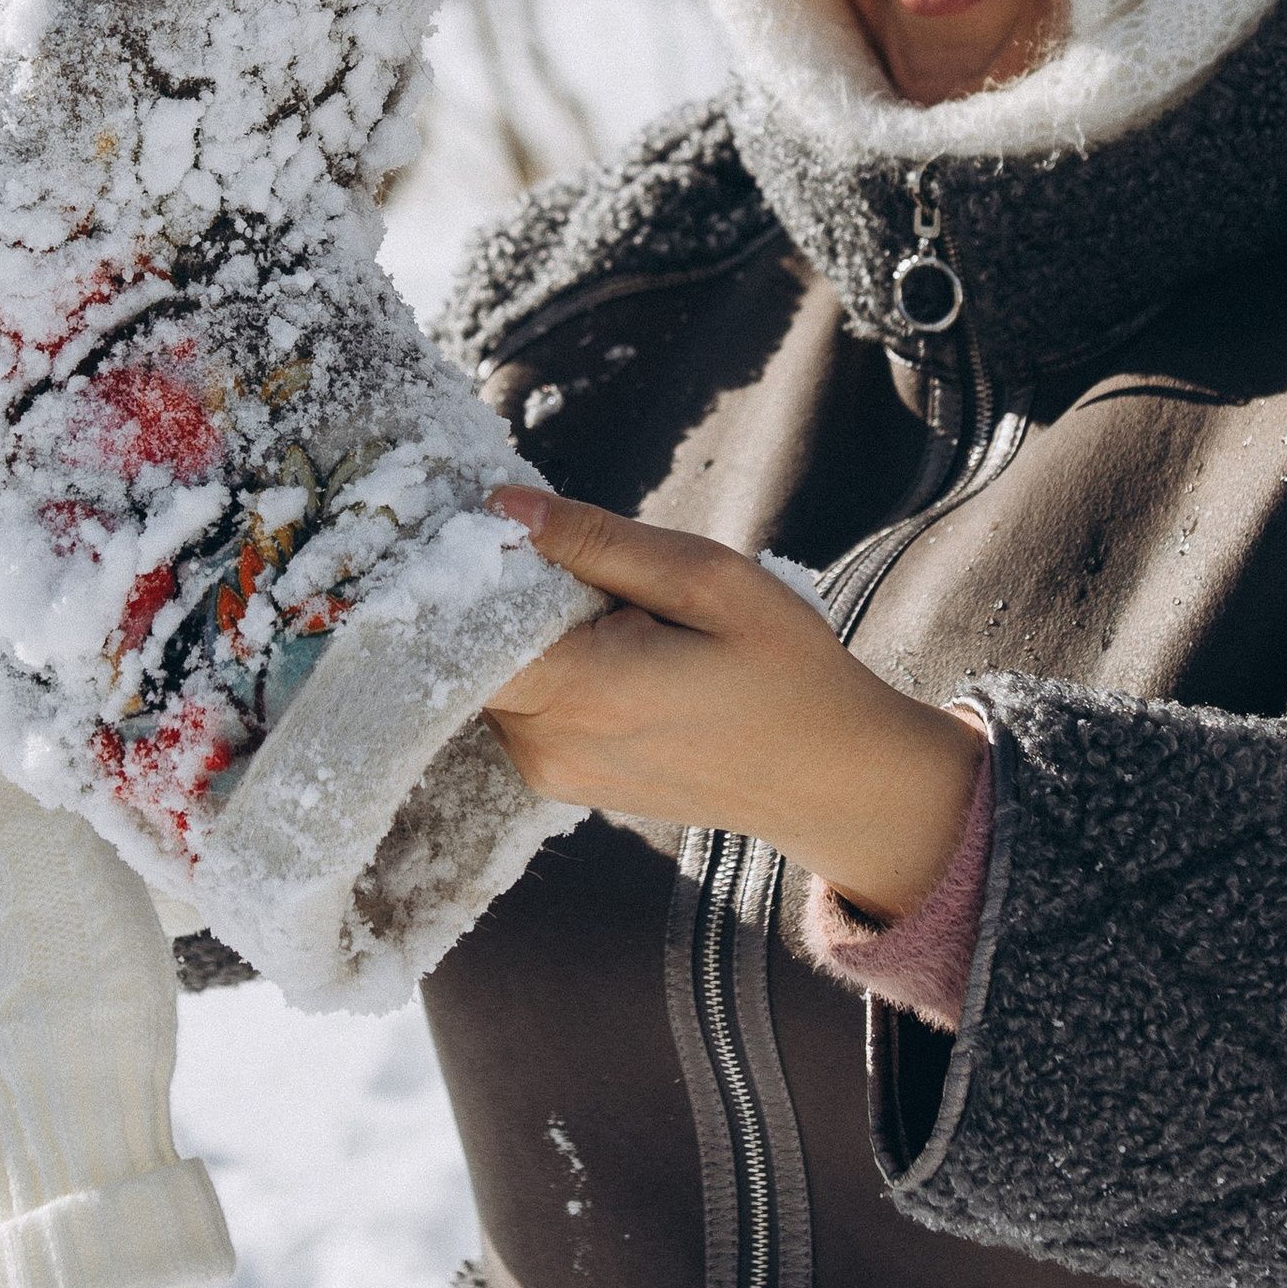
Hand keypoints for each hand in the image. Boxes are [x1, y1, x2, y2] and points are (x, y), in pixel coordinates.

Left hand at [484, 489, 984, 920]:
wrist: (828, 779)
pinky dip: (551, 670)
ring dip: (536, 635)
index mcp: (577, 692)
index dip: (470, 567)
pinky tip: (617, 658)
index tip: (502, 528)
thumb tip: (502, 504)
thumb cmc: (785, 672)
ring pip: (497, 675)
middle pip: (473, 647)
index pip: (459, 624)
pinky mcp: (558, 783)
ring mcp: (547, 773)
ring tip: (621, 622)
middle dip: (511, 594)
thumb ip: (597, 541)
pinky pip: (522, 706)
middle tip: (592, 571)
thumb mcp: (707, 579)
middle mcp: (543, 745)